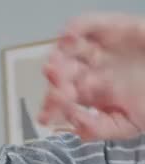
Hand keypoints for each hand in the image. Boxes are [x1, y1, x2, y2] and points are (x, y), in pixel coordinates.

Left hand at [38, 13, 144, 140]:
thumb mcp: (128, 124)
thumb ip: (99, 128)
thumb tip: (74, 125)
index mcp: (88, 93)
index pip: (62, 101)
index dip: (52, 109)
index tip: (46, 118)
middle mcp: (86, 70)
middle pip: (61, 76)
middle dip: (55, 85)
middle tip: (55, 93)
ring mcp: (94, 49)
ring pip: (67, 51)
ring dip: (58, 58)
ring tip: (54, 68)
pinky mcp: (106, 27)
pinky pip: (84, 25)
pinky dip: (75, 29)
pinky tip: (68, 39)